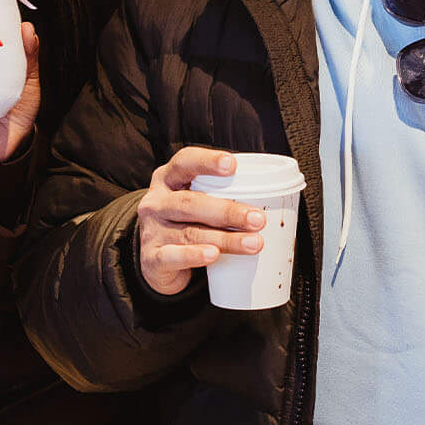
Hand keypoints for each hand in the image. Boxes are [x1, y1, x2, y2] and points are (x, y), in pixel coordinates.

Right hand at [137, 147, 265, 296]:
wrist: (157, 262)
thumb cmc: (187, 222)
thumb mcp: (196, 203)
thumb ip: (221, 195)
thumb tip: (272, 196)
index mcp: (168, 180)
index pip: (184, 163)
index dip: (207, 162)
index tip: (233, 166)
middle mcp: (156, 202)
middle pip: (190, 203)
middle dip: (228, 211)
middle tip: (258, 219)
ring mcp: (152, 230)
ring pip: (190, 233)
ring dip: (225, 239)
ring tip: (253, 243)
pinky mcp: (152, 258)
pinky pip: (173, 257)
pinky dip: (194, 256)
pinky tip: (213, 255)